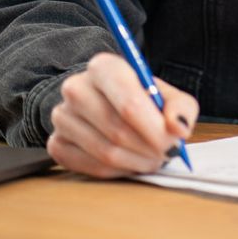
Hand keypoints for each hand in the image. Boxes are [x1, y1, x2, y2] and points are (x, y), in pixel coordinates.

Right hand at [47, 52, 198, 179]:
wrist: (108, 104)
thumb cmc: (142, 98)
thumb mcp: (167, 95)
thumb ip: (180, 108)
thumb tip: (179, 129)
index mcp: (104, 67)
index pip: (129, 103)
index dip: (154, 129)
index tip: (172, 142)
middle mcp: (76, 88)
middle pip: (117, 130)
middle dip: (148, 149)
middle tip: (165, 154)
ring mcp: (62, 117)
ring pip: (105, 152)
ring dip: (136, 162)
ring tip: (151, 159)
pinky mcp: (56, 143)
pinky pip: (90, 168)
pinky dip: (117, 171)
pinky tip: (129, 162)